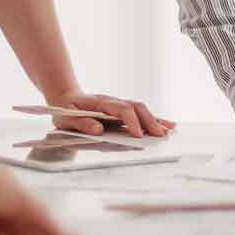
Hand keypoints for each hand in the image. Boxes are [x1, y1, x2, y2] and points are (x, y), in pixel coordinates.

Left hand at [49, 92, 173, 137]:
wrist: (65, 98)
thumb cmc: (64, 111)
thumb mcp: (65, 118)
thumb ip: (80, 123)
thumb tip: (97, 129)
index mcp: (100, 102)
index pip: (121, 109)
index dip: (131, 122)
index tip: (139, 135)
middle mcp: (113, 102)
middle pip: (136, 108)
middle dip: (149, 121)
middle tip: (160, 136)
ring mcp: (119, 106)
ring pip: (141, 110)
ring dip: (155, 121)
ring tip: (169, 132)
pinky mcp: (122, 113)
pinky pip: (140, 115)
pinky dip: (154, 120)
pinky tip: (168, 125)